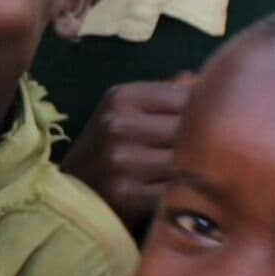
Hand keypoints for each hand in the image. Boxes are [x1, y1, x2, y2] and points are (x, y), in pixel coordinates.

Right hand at [62, 78, 191, 230]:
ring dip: (195, 168)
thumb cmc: (105, 150)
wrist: (67, 195)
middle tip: (207, 153)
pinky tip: (179, 191)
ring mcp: (121, 161)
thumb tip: (201, 79)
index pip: (186, 95)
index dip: (203, 113)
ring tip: (193, 172)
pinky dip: (184, 191)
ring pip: (185, 158)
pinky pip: (176, 187)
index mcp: (120, 98)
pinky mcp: (126, 194)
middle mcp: (117, 125)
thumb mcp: (123, 113)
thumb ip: (163, 96)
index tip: (204, 127)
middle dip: (203, 141)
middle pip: (189, 127)